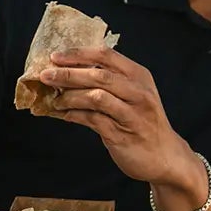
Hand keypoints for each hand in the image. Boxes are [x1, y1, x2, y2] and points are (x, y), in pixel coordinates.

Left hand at [39, 47, 194, 185]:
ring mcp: (132, 114)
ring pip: (96, 97)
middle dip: (68, 74)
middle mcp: (138, 92)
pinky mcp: (122, 135)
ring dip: (69, 97)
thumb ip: (108, 81)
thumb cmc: (143, 121)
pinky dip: (74, 115)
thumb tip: (69, 71)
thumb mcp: (133, 94)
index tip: (55, 56)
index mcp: (139, 76)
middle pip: (99, 75)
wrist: (165, 156)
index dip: (78, 54)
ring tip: (55, 100)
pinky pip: (93, 120)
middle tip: (45, 75)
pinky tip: (64, 115)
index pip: (106, 55)